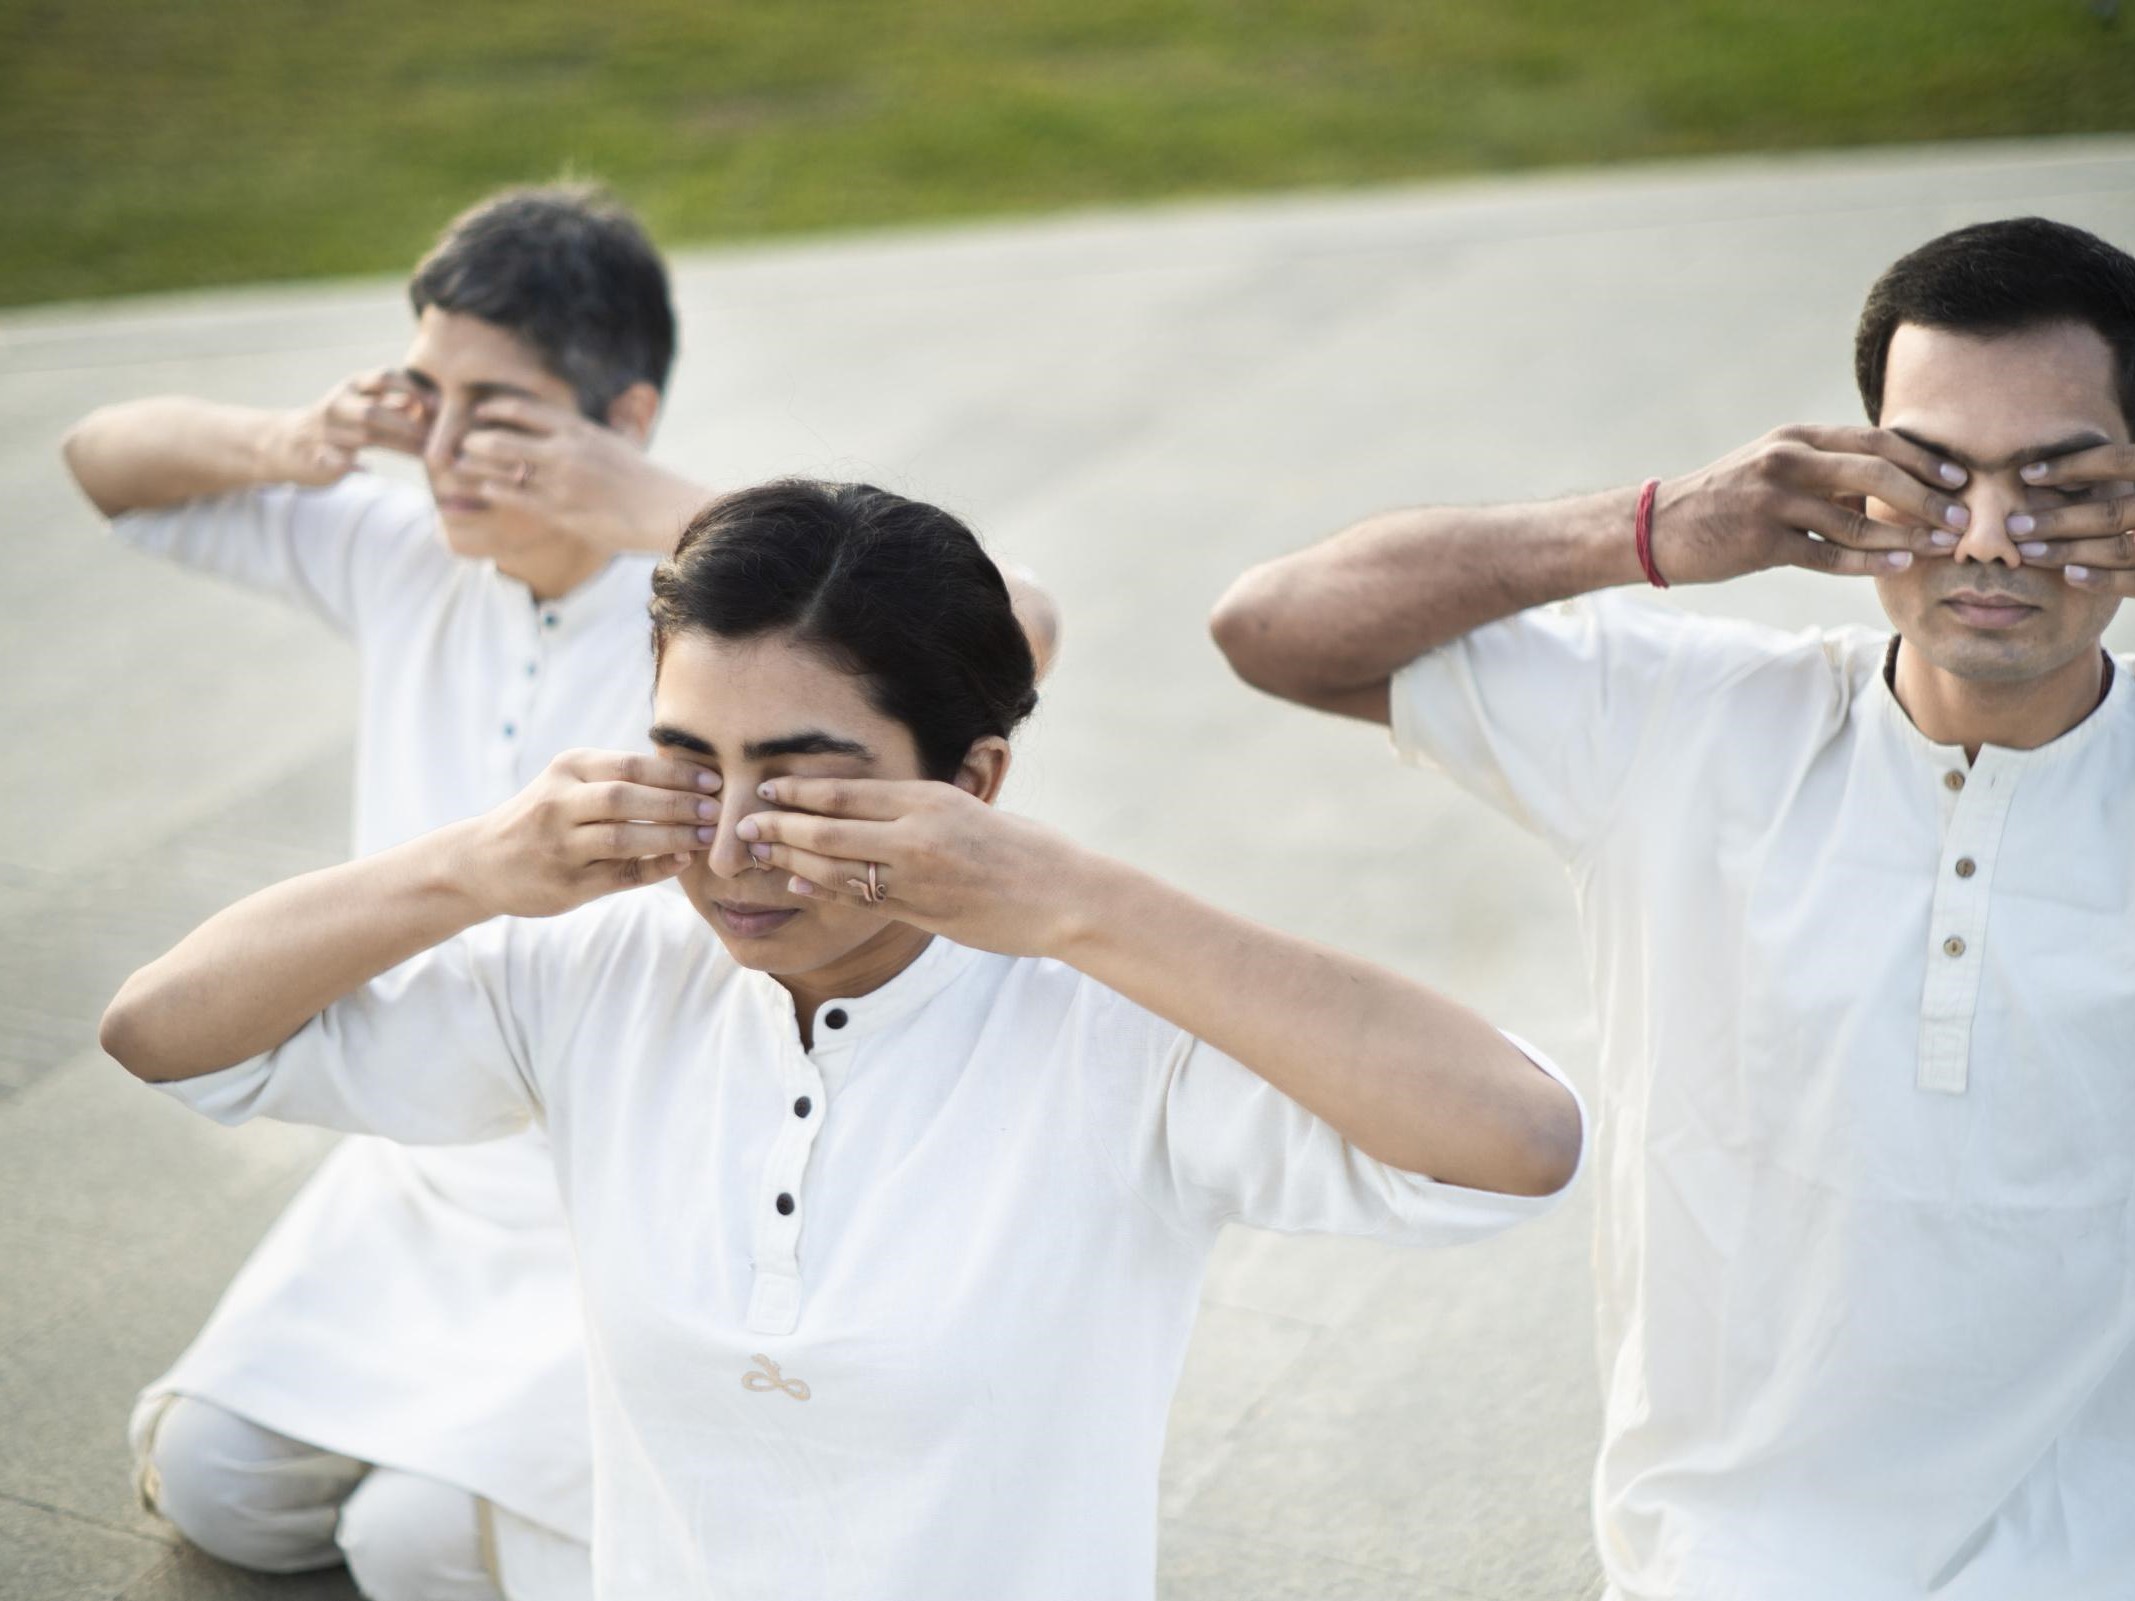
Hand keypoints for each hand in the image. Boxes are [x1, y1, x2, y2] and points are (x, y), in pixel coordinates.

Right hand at [263, 369, 432, 484]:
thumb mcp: (364, 404)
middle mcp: (338, 406)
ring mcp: (325, 432)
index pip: (383, 377)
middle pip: (374, 411)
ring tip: (425, 456)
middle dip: (407, 425)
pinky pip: (334, 460)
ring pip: (363, 438)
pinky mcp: (316, 456)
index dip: (412, 389)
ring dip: (397, 447)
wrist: (288, 443)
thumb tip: (432, 401)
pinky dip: (350, 465)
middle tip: (437, 440)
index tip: (438, 406)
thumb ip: (394, 402)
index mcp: (352, 387)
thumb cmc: (340, 423)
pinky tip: (368, 469)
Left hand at [454, 395, 709, 552]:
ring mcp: (560, 481)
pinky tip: (484, 488)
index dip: (495, 408)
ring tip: (460, 465)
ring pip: (502, 468)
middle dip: (475, 439)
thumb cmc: (646, 480)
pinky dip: (493, 490)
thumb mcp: (619, 443)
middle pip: (503, 437)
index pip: (524, 409)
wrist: (664, 509)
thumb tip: (584, 423)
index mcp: (579, 429)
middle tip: (461, 441)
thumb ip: (595, 430)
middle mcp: (565, 450)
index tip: (480, 411)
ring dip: (476, 467)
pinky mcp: (559, 510)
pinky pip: (514, 496)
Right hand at [458, 750, 720, 918]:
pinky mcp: (566, 883)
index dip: (676, 773)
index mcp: (567, 770)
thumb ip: (617, 778)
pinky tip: (680, 863)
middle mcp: (559, 804)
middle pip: (627, 799)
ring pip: (623, 838)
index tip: (714, 780)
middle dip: (679, 804)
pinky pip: (620, 875)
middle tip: (717, 810)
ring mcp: (560, 845)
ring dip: (672, 837)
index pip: (630, 765)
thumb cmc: (543, 816)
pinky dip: (654, 868)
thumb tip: (690, 778)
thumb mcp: (568, 782)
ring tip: (707, 837)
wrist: (481, 861)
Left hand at [736, 778, 1090, 958]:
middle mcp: (917, 834)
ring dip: (791, 861)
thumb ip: (923, 810)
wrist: (1063, 895)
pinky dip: (822, 890)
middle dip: (779, 826)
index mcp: (930, 799)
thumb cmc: (1024, 850)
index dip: (799, 791)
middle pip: (828, 827)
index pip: (848, 791)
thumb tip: (879, 808)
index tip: (766, 789)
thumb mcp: (972, 811)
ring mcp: (917, 876)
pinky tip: (796, 884)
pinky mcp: (922, 912)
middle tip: (741, 826)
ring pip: (835, 867)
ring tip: (759, 855)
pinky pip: (858, 900)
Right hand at [1650, 424, 1971, 582]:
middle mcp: (1788, 461)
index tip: (1960, 477)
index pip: (1875, 441)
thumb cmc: (1724, 500)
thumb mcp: (1773, 468)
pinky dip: (1867, 562)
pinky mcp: (1760, 541)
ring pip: (1856, 518)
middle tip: (1961, 517)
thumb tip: (1887, 483)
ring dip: (1905, 535)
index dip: (1924, 459)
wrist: (1658, 527)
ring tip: (1940, 546)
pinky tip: (1897, 566)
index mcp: (1797, 438)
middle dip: (1927, 495)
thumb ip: (1826, 471)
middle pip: (1876, 472)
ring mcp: (1773, 501)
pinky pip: (1827, 555)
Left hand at [2007, 445, 2134, 594]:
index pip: (2119, 461)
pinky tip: (2069, 576)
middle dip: (2058, 520)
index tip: (2026, 473)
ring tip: (2028, 552)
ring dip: (2069, 551)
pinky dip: (2103, 579)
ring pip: (2119, 548)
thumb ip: (2122, 471)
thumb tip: (2049, 467)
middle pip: (2111, 512)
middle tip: (2014, 525)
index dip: (2072, 465)